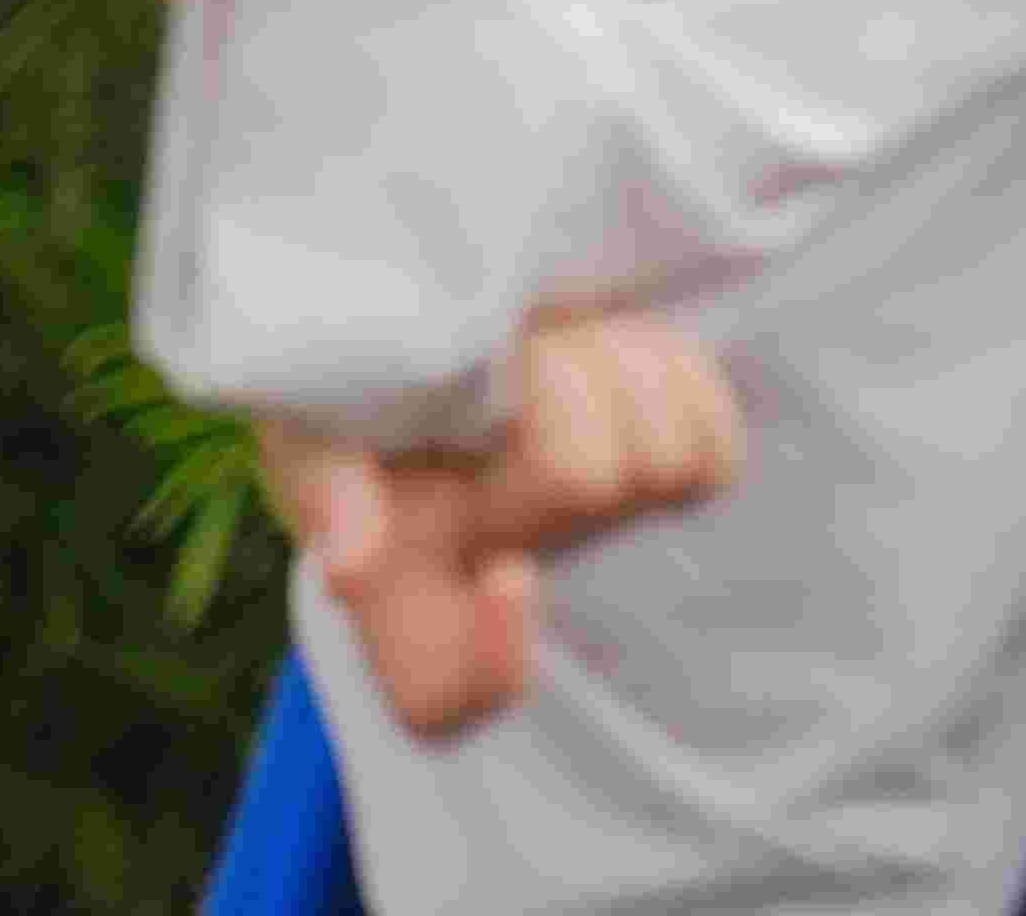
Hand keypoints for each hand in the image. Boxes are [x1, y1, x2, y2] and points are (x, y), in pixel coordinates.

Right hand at [258, 307, 740, 743]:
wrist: (456, 322)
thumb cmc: (366, 390)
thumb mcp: (314, 421)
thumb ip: (323, 486)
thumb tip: (352, 565)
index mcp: (400, 601)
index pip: (443, 703)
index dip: (490, 668)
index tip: (510, 573)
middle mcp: (505, 581)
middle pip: (584, 487)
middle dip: (559, 394)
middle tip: (510, 362)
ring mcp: (599, 543)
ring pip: (662, 458)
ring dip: (610, 368)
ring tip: (549, 352)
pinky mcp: (675, 489)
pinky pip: (711, 440)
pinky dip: (667, 372)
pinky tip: (606, 358)